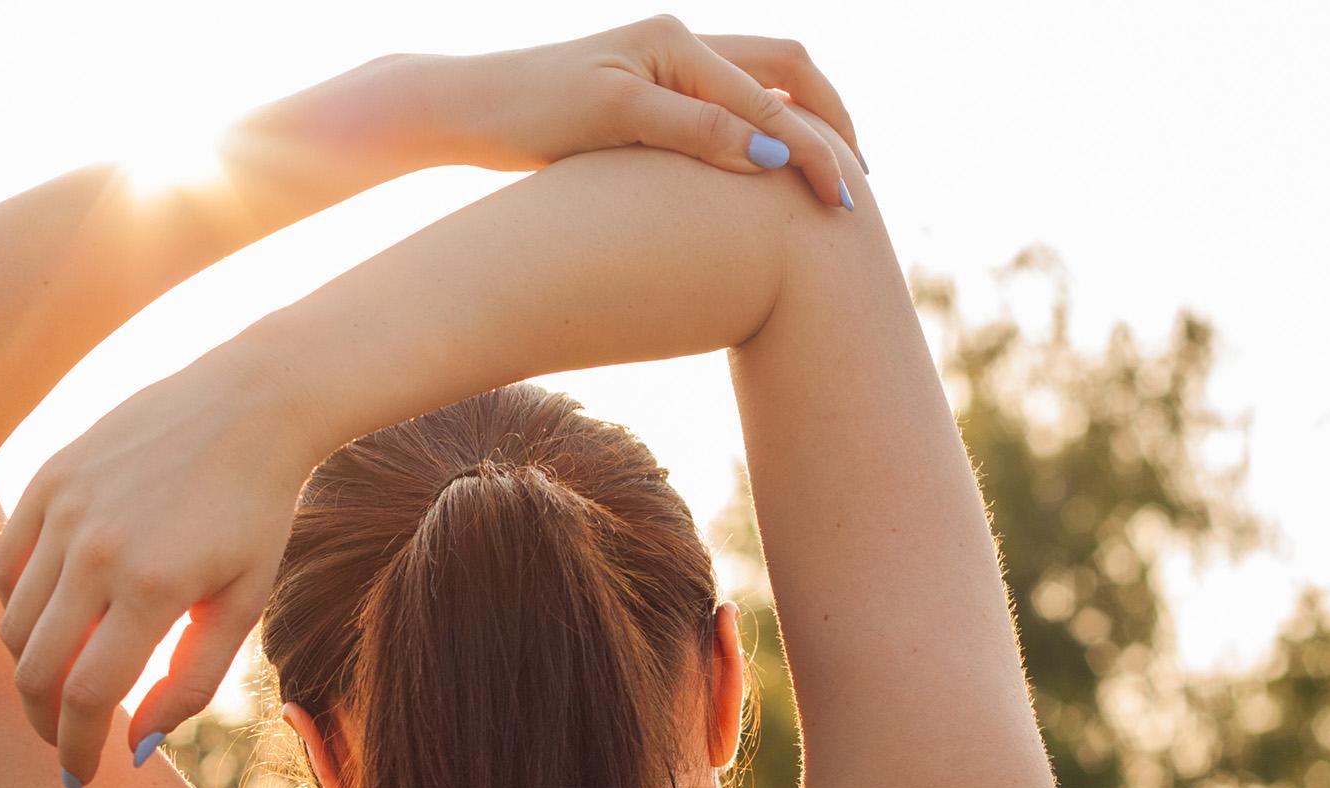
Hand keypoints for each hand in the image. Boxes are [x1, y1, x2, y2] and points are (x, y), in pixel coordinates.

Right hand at [0, 339, 318, 787]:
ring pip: (13, 621)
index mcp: (151, 588)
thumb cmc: (254, 513)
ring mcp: (63, 510)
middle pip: (35, 668)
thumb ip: (189, 681)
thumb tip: (135, 746)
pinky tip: (51, 622)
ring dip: (32, 667)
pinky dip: (18, 607)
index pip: (86, 696)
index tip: (82, 776)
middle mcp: (95, 549)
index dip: (77, 748)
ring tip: (66, 682)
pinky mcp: (46, 480)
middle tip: (65, 742)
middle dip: (45, 722)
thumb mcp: (242, 604)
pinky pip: (5, 565)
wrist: (247, 405)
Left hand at [439, 16, 864, 207]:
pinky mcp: (654, 90)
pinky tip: (772, 175)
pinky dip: (767, 131)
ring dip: (806, 125)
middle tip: (857, 186)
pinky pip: (733, 104)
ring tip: (829, 179)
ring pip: (765, 85)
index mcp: (677, 44)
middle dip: (831, 125)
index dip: (814, 152)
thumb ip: (693, 131)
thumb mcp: (614, 122)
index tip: (843, 204)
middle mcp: (681, 43)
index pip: (772, 99)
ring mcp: (669, 64)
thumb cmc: (531, 116)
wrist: (471, 108)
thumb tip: (772, 150)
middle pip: (789, 72)